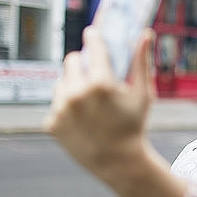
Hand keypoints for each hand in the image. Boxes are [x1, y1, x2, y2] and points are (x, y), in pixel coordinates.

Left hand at [44, 26, 155, 176]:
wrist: (118, 162)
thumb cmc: (134, 126)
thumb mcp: (142, 94)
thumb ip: (141, 62)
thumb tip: (145, 33)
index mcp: (100, 83)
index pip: (92, 47)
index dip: (93, 38)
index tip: (92, 33)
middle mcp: (77, 93)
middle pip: (71, 61)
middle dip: (81, 64)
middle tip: (92, 75)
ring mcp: (61, 109)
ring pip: (61, 83)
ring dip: (72, 86)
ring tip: (88, 102)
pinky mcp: (51, 123)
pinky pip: (56, 105)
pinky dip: (66, 109)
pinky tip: (82, 120)